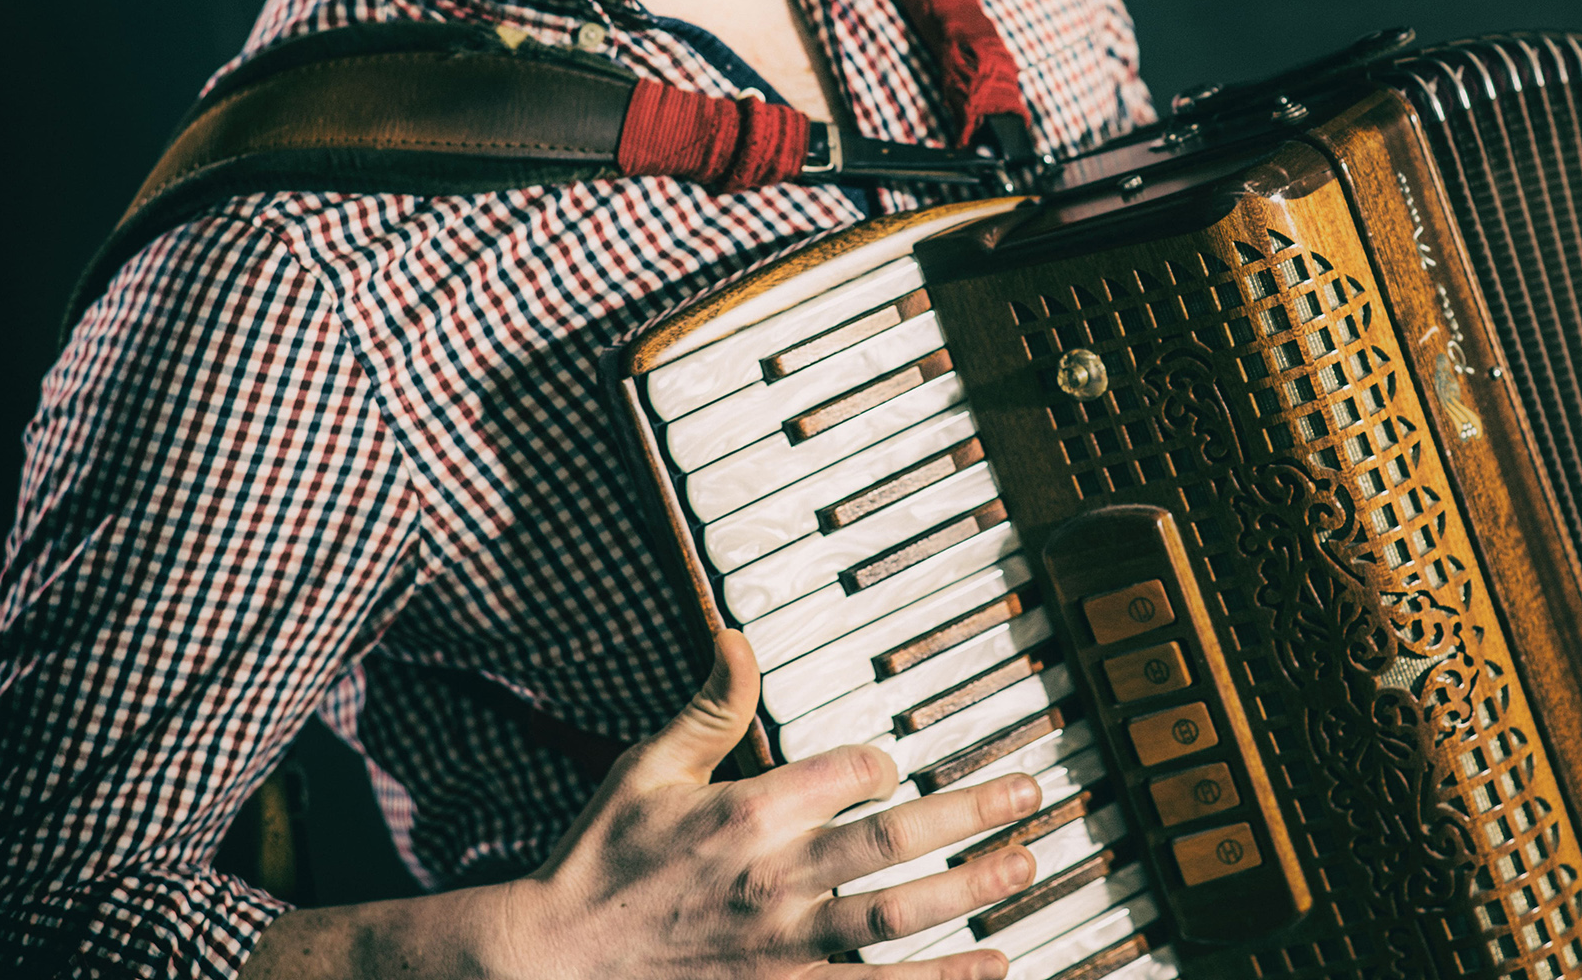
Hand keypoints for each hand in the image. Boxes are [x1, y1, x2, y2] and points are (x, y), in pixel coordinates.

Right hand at [496, 629, 1041, 978]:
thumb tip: (738, 635)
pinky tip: (993, 967)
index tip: (893, 766)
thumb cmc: (599, 861)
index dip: (883, 764)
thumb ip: (708, 705)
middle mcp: (775, 879)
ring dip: (973, 890)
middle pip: (897, 842)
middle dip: (973, 814)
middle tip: (1029, 796)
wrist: (551, 964)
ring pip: (899, 919)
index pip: (850, 772)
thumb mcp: (646, 769)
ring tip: (1026, 866)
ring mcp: (784, 948)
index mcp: (746, 813)